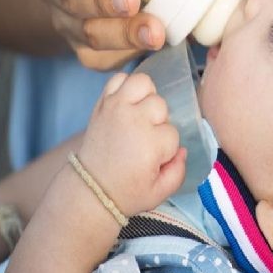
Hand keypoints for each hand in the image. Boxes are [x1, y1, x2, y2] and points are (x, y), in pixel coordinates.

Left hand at [78, 73, 186, 216]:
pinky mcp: (102, 103)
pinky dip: (125, 86)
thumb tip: (182, 150)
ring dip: (146, 96)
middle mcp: (134, 120)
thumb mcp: (161, 193)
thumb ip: (179, 171)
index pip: (173, 132)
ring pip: (142, 82)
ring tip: (140, 113)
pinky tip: (127, 103)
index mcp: (151, 144)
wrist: (90, 189)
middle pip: (160, 105)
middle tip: (146, 138)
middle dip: (158, 121)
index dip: (167, 147)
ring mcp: (116, 108)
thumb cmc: (128, 192)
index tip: (155, 159)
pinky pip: (118, 79)